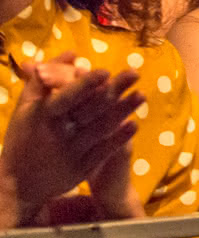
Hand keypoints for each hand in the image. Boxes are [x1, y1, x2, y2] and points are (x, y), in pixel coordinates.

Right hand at [0, 53, 143, 221]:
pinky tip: (134, 124)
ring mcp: (71, 153)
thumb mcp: (26, 108)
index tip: (105, 71)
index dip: (85, 85)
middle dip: (114, 91)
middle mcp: (57, 134)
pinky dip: (118, 138)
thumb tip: (72, 53)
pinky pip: (103, 151)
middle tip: (135, 73)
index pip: (66, 97)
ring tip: (142, 95)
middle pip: (89, 109)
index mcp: (42, 116)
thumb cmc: (23, 138)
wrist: (17, 184)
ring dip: (122, 111)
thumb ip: (45, 79)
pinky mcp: (81, 169)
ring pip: (100, 129)